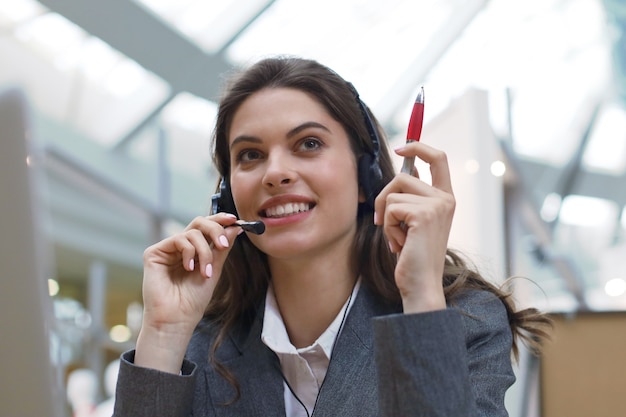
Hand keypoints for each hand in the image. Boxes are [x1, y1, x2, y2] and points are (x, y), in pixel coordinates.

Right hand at [134, 213, 239, 372]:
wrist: (177, 319)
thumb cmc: (193, 300)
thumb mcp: (214, 270)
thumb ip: (221, 249)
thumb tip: (234, 227)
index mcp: (194, 251)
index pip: (206, 228)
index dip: (219, 220)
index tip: (235, 220)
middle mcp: (180, 248)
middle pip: (198, 223)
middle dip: (215, 229)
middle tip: (223, 244)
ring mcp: (167, 249)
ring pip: (192, 232)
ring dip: (204, 251)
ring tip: (205, 272)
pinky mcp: (154, 253)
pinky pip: (179, 239)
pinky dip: (190, 252)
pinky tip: (189, 268)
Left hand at [374, 142, 454, 313]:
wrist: (421, 285)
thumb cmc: (413, 256)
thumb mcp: (413, 222)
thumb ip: (411, 198)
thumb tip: (402, 169)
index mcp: (445, 198)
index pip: (438, 158)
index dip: (418, 147)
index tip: (401, 147)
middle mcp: (445, 199)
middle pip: (403, 175)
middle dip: (384, 197)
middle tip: (385, 223)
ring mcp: (437, 205)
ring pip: (393, 193)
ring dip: (387, 218)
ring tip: (399, 239)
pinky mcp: (424, 214)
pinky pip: (391, 207)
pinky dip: (388, 228)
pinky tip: (400, 245)